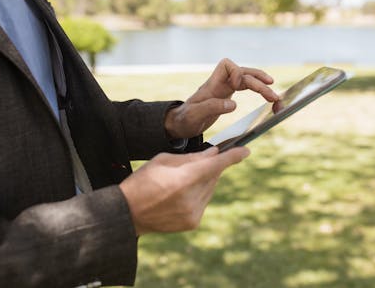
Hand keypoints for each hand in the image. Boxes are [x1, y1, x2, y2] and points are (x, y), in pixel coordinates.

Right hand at [119, 146, 249, 235]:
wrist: (128, 212)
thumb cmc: (142, 181)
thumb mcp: (163, 160)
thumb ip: (192, 158)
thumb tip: (213, 154)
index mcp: (184, 179)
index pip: (216, 165)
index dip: (233, 157)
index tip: (246, 151)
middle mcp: (192, 198)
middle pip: (213, 176)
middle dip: (210, 167)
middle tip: (198, 164)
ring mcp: (194, 212)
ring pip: (209, 189)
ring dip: (203, 182)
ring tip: (181, 182)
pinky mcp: (192, 222)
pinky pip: (203, 202)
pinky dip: (197, 195)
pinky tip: (179, 195)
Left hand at [165, 58, 278, 138]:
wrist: (179, 124)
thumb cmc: (184, 119)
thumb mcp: (195, 116)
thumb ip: (212, 108)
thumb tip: (233, 104)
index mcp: (211, 85)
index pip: (226, 65)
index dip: (236, 72)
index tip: (238, 86)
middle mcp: (219, 84)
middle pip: (243, 74)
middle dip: (259, 83)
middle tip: (274, 97)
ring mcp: (224, 89)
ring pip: (247, 80)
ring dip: (262, 86)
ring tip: (276, 98)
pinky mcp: (227, 96)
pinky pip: (246, 87)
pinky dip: (258, 91)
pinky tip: (267, 98)